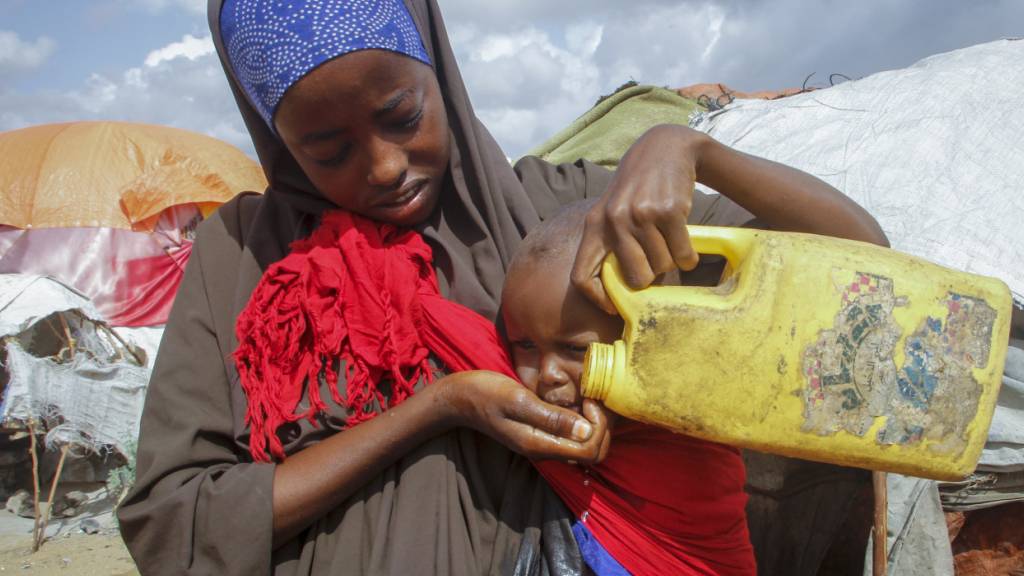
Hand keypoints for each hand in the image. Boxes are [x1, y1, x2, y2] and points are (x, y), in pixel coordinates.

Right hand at [437, 371, 611, 464]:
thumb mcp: (518, 401)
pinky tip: (577, 400)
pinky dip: (583, 421)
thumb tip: (586, 431)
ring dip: (594, 424)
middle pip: (591, 453)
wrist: (460, 398)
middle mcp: (544, 450)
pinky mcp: (540, 433)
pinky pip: (572, 435)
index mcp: (540, 445)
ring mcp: (542, 443)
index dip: (599, 428)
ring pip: (583, 445)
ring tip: (588, 396)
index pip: (589, 452)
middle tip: (594, 398)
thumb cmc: (486, 394)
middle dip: (602, 428)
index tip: (590, 400)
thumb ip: (551, 418)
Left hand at [572, 124, 708, 312]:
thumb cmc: (638, 189)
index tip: (615, 306)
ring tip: (670, 242)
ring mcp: (641, 215)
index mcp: (594, 225)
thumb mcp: (613, 210)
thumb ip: (610, 243)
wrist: (665, 148)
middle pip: (634, 278)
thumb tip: (622, 293)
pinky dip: (688, 256)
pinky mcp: (669, 211)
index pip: (581, 276)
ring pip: (662, 267)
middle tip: (657, 264)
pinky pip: (683, 255)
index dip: (597, 299)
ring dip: (671, 262)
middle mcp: (613, 220)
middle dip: (650, 278)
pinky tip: (686, 242)